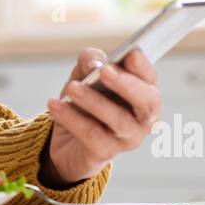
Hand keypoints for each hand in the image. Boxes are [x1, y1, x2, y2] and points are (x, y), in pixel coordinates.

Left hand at [42, 47, 159, 186]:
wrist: (68, 141)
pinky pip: (91, 134)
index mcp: (143, 92)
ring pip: (118, 119)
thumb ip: (90, 61)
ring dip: (93, 101)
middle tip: (105, 70)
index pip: (149, 77)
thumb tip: (94, 64)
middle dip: (125, 84)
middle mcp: (143, 116)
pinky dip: (71, 118)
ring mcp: (127, 137)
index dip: (142, 66)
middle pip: (145, 101)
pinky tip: (54, 105)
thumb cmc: (85, 101)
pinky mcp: (106, 151)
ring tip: (72, 87)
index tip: (131, 53)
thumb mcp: (85, 75)